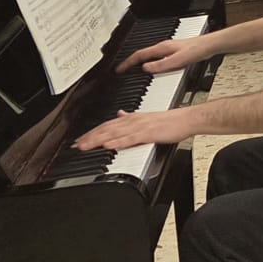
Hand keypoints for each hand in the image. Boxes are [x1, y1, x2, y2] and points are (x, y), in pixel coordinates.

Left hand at [73, 107, 191, 152]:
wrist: (186, 119)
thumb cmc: (170, 122)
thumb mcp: (147, 117)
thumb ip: (131, 117)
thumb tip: (120, 114)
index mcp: (132, 118)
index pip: (107, 125)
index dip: (92, 132)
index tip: (80, 140)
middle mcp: (133, 121)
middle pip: (106, 129)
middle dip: (89, 137)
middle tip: (75, 145)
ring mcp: (140, 127)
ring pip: (114, 133)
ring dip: (98, 140)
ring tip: (85, 146)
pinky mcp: (148, 134)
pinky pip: (129, 138)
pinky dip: (117, 142)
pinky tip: (108, 146)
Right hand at [117, 35, 212, 74]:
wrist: (209, 45)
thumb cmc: (196, 50)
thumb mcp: (177, 61)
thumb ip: (161, 65)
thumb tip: (146, 68)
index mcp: (161, 48)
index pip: (139, 54)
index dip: (127, 62)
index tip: (119, 69)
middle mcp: (163, 47)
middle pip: (142, 54)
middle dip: (131, 62)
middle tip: (123, 70)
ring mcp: (168, 49)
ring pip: (149, 55)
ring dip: (140, 62)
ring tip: (134, 70)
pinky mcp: (174, 52)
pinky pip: (157, 57)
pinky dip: (150, 63)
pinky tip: (154, 68)